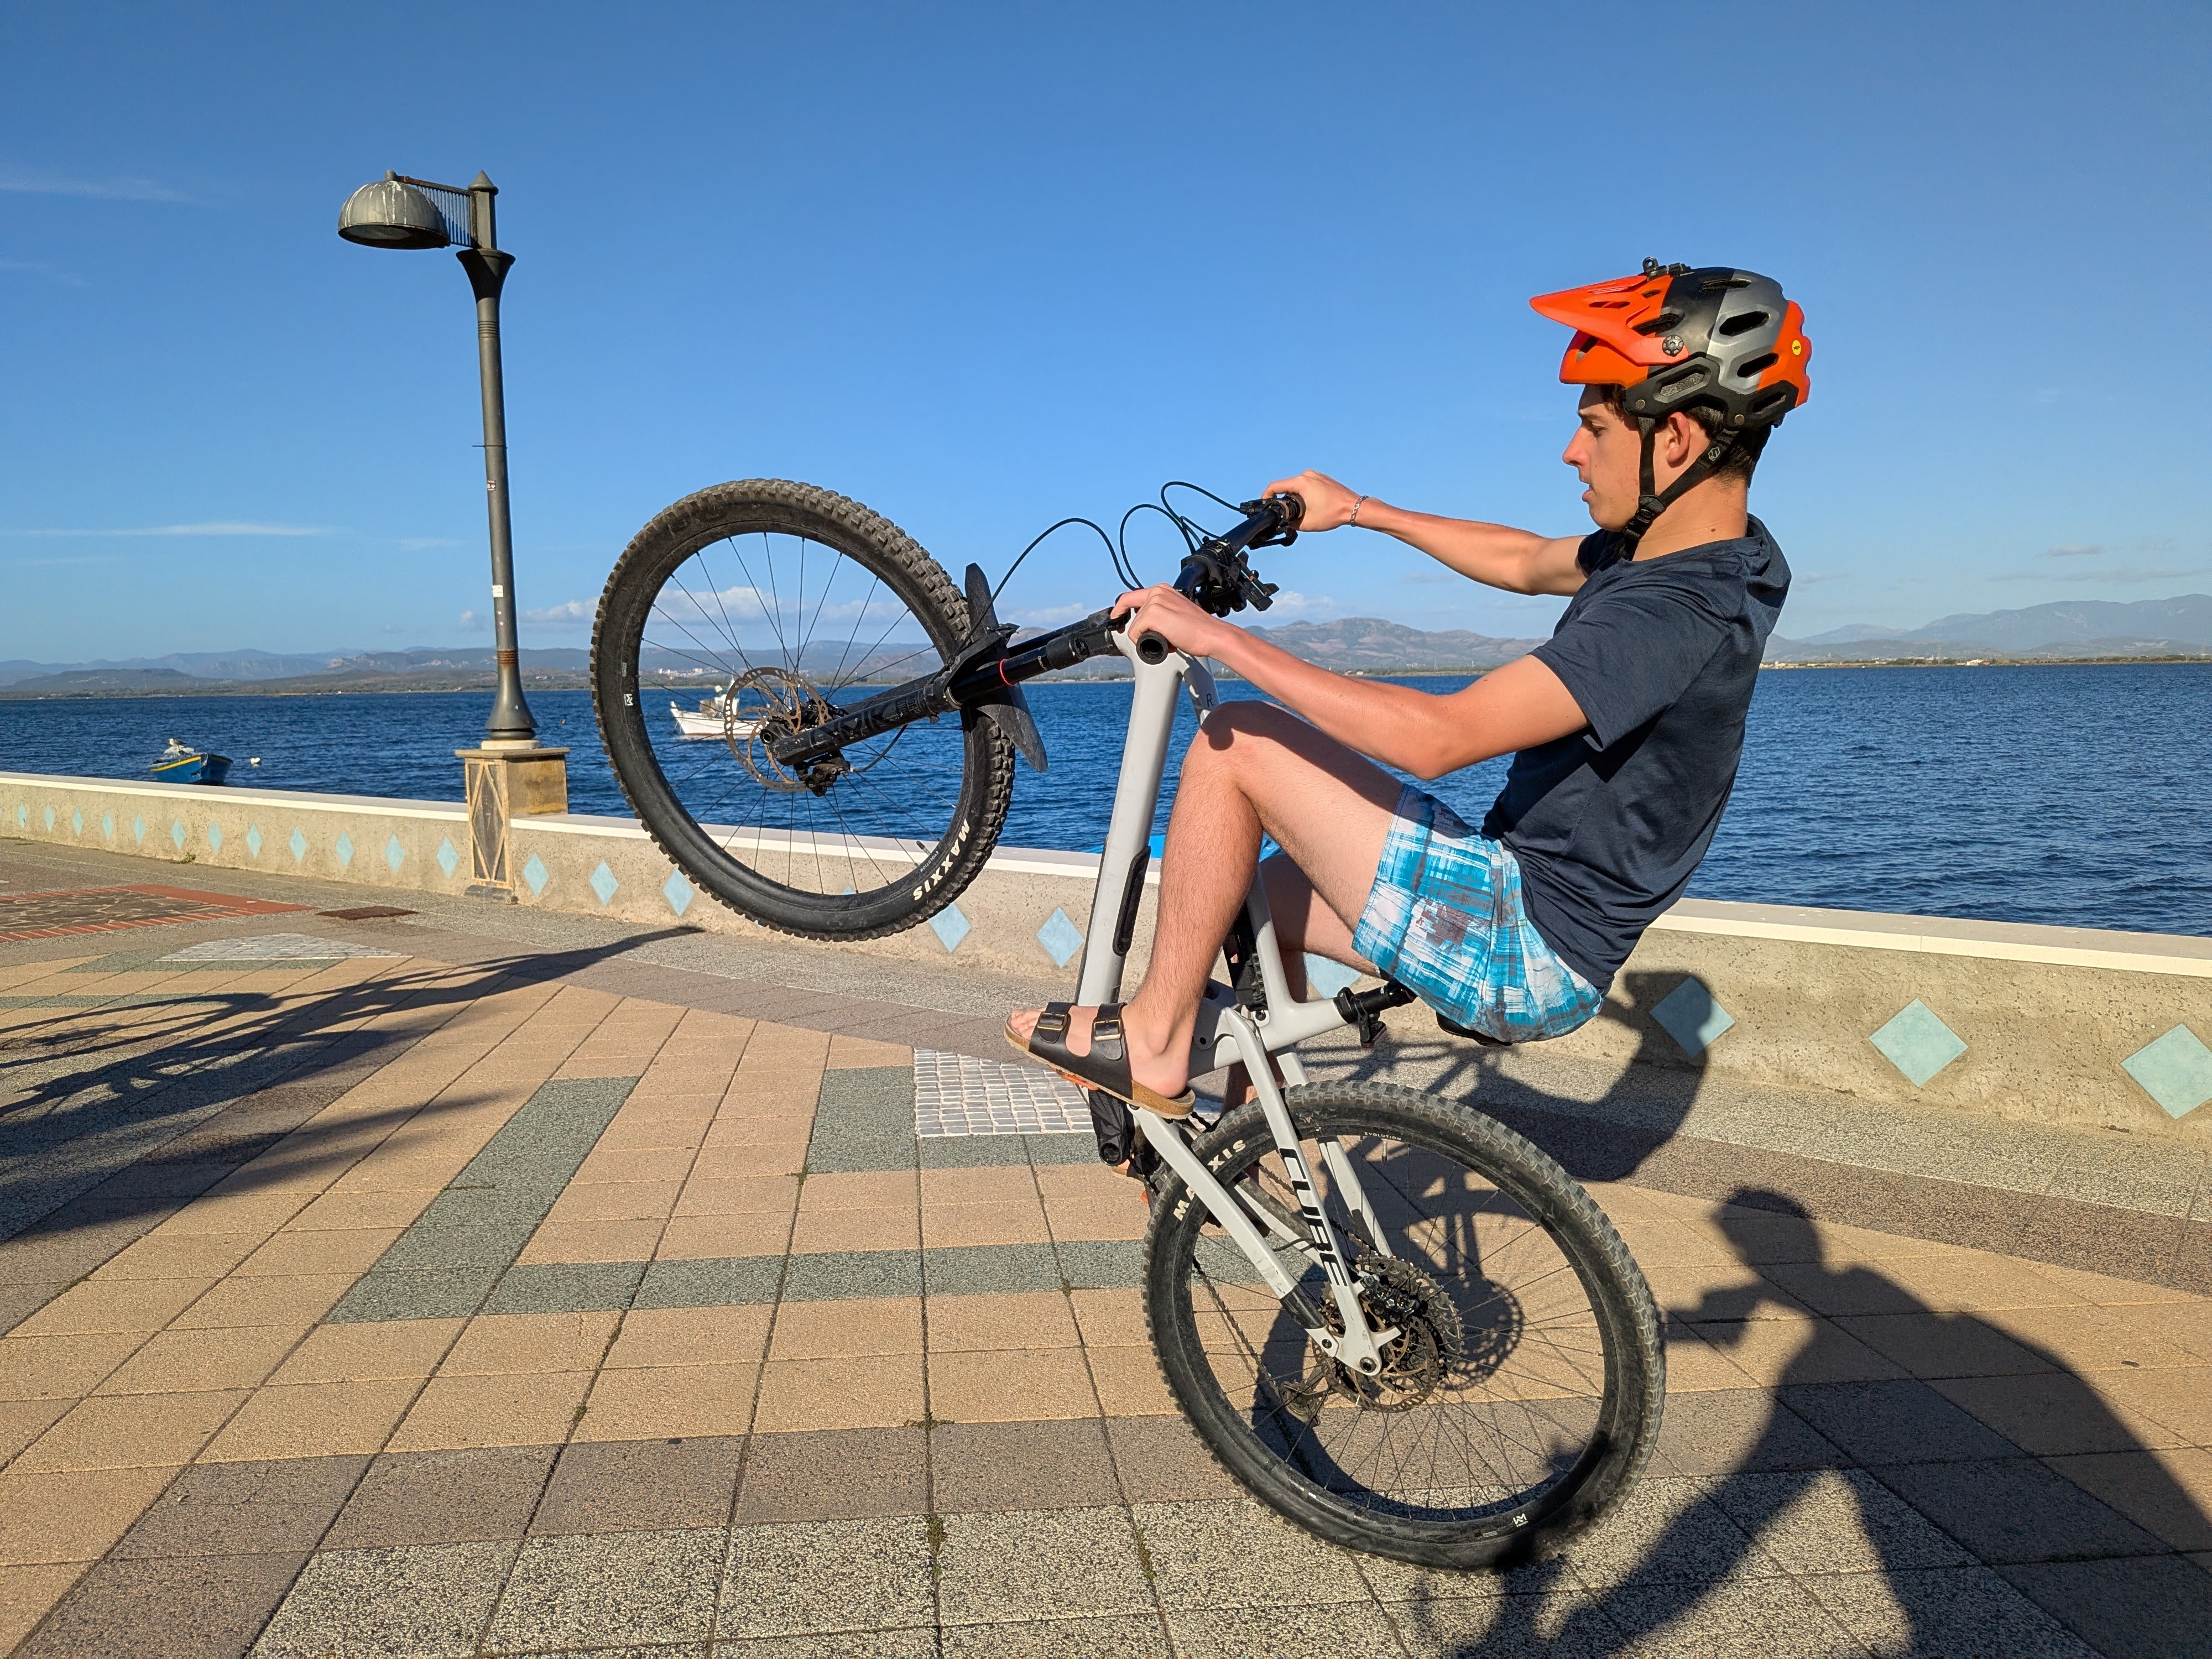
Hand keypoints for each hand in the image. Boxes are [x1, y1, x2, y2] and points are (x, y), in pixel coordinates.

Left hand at [1112, 583, 1230, 659]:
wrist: (1212, 636)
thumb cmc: (1198, 630)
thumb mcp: (1175, 613)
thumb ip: (1161, 613)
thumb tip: (1147, 624)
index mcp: (1162, 590)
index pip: (1131, 597)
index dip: (1120, 609)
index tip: (1116, 619)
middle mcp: (1157, 592)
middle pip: (1132, 614)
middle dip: (1139, 630)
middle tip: (1156, 639)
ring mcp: (1155, 601)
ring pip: (1135, 626)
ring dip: (1148, 638)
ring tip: (1170, 639)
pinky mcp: (1153, 614)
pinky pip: (1136, 633)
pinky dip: (1146, 643)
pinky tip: (1167, 642)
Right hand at [1263, 469, 1365, 531]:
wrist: (1354, 508)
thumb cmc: (1333, 514)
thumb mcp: (1306, 523)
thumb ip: (1290, 522)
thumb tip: (1284, 522)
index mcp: (1301, 482)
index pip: (1275, 486)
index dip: (1266, 496)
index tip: (1264, 504)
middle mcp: (1308, 475)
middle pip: (1286, 486)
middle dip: (1283, 500)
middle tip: (1285, 514)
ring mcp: (1316, 475)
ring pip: (1297, 486)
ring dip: (1295, 498)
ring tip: (1302, 512)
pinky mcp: (1323, 479)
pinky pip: (1307, 486)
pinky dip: (1304, 495)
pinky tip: (1311, 507)